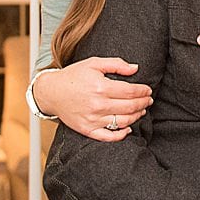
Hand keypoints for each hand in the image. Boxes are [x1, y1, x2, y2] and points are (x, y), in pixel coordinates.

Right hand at [32, 58, 152, 140]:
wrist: (51, 92)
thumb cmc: (73, 76)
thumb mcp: (94, 63)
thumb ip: (116, 64)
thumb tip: (136, 68)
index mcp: (101, 87)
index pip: (131, 92)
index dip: (143, 91)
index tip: (148, 90)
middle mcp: (98, 105)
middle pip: (130, 107)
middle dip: (144, 103)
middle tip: (148, 100)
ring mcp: (92, 119)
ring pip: (123, 121)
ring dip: (137, 116)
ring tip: (142, 110)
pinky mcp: (87, 130)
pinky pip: (108, 136)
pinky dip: (121, 135)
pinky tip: (128, 129)